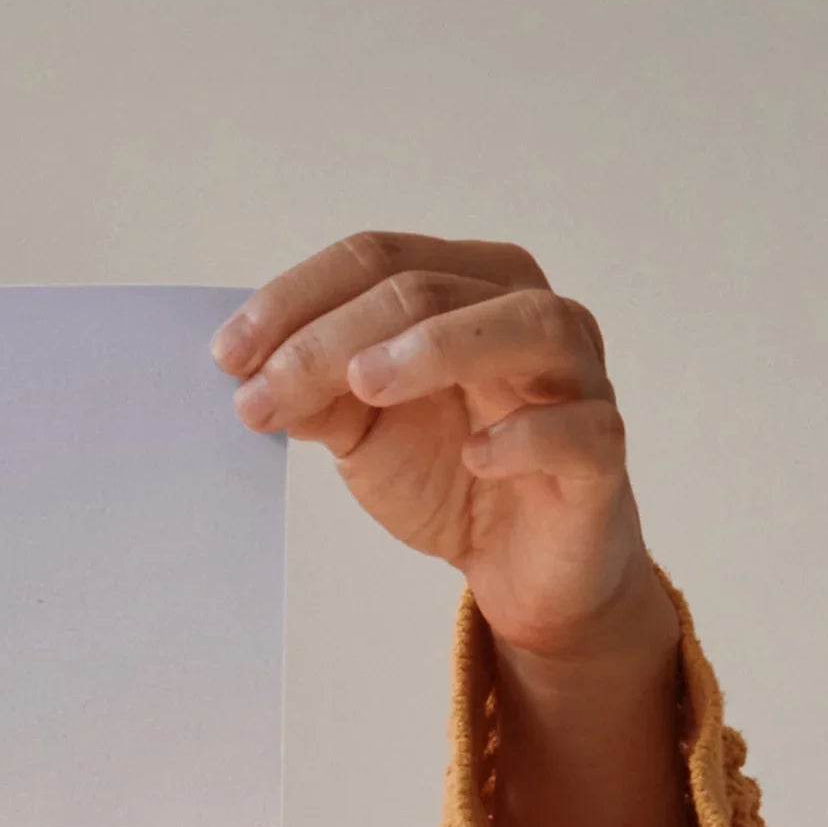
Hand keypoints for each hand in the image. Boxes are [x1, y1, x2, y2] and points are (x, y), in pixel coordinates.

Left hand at [219, 232, 701, 826]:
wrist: (521, 567)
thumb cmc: (450, 473)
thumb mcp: (364, 431)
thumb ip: (318, 394)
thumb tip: (250, 373)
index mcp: (468, 287)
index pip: (378, 259)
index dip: (297, 299)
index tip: (226, 356)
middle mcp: (528, 313)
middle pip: (430, 289)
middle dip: (335, 337)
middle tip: (264, 390)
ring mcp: (576, 378)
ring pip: (525, 326)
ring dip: (438, 347)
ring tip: (364, 384)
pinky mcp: (600, 453)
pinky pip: (579, 429)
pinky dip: (527, 435)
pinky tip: (476, 454)